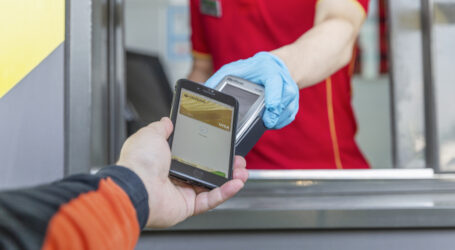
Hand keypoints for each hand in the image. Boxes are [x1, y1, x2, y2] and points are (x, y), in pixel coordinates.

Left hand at [116, 117, 248, 227]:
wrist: (136, 186)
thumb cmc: (139, 162)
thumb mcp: (151, 134)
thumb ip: (162, 128)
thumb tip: (166, 121)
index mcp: (165, 160)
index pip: (192, 155)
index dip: (209, 151)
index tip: (222, 146)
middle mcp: (174, 177)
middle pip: (206, 171)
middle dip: (225, 165)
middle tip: (236, 160)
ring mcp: (181, 192)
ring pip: (211, 186)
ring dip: (229, 179)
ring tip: (242, 170)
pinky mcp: (187, 206)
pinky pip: (210, 200)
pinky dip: (224, 192)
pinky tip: (236, 183)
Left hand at [205, 52, 298, 128]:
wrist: (274, 65)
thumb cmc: (252, 69)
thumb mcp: (234, 69)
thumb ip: (220, 79)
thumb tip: (206, 92)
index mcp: (266, 68)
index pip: (275, 80)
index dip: (275, 95)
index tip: (271, 107)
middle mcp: (282, 77)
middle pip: (287, 95)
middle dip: (277, 112)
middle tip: (267, 122)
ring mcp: (290, 88)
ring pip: (290, 106)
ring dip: (279, 118)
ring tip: (268, 123)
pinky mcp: (293, 99)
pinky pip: (291, 113)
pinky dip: (282, 120)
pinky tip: (273, 123)